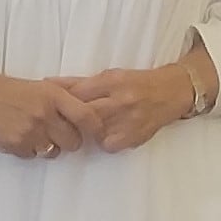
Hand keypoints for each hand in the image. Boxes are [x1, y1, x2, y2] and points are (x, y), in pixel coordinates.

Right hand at [0, 70, 100, 160]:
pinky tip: (20, 135)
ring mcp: (30, 132)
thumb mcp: (42, 86)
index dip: (96, 128)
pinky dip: (30, 149)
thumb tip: (92, 110)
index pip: (87, 117)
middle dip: (69, 140)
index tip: (96, 133)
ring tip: (36, 132)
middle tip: (59, 132)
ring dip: (49, 146)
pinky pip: (34, 156)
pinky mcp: (16, 145)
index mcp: (53, 96)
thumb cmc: (11, 90)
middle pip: (74, 142)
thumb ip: (66, 97)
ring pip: (54, 152)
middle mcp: (44, 114)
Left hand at [61, 65, 201, 152]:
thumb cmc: (137, 82)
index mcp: (112, 81)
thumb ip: (82, 82)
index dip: (59, 100)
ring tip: (83, 127)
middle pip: (83, 113)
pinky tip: (104, 135)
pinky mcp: (135, 136)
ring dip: (84, 131)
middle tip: (61, 121)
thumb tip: (50, 84)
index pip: (77, 92)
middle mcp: (120, 100)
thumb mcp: (111, 75)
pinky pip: (108, 145)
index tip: (49, 104)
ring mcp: (129, 120)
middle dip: (69, 118)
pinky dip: (103, 142)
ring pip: (93, 131)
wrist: (171, 92)